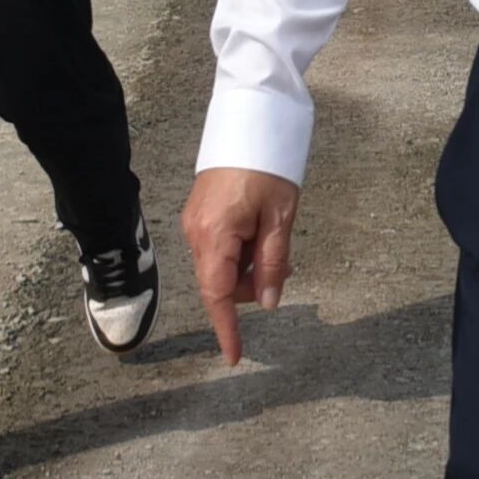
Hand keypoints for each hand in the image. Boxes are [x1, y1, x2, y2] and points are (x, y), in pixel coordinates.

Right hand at [182, 166, 299, 364]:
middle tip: (283, 266)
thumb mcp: (280, 218)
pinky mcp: (200, 215)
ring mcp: (195, 223)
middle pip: (221, 283)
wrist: (250, 122)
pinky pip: (219, 248)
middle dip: (251, 286)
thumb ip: (272, 264)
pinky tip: (259, 231)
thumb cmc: (266, 166)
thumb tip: (269, 303)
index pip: (217, 295)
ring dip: (248, 266)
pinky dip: (240, 251)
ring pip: (222, 266)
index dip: (227, 328)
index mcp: (214, 236)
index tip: (234, 356)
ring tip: (274, 236)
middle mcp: (196, 233)